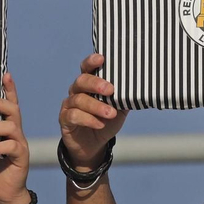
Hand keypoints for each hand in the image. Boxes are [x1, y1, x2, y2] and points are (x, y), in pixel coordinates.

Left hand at [0, 73, 31, 203]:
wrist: (0, 192)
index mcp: (4, 126)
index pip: (9, 103)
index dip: (9, 88)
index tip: (5, 74)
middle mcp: (14, 131)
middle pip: (12, 109)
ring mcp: (19, 143)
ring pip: (12, 126)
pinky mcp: (21, 156)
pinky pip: (11, 146)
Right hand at [58, 53, 126, 169]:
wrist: (94, 145)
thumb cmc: (106, 121)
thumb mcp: (119, 109)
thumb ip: (124, 98)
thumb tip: (138, 88)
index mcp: (89, 84)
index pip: (87, 68)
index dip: (92, 61)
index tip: (102, 58)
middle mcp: (77, 91)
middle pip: (82, 81)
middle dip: (96, 84)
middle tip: (110, 90)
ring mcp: (69, 104)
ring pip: (79, 100)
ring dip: (96, 106)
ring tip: (110, 113)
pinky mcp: (65, 119)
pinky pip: (74, 115)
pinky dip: (88, 119)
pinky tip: (99, 124)